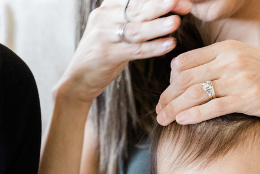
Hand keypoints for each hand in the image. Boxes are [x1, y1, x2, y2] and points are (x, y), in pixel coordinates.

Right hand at [55, 0, 190, 103]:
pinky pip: (134, 50)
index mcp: (107, 8)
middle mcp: (103, 18)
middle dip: (162, 6)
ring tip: (176, 22)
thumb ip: (135, 18)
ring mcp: (102, 36)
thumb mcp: (114, 30)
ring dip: (158, 25)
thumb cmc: (103, 53)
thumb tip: (167, 7)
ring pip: (136, 29)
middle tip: (183, 3)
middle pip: (137, 9)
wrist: (77, 80)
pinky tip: (169, 44)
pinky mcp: (105, 55)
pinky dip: (153, 48)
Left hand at [156, 40, 259, 125]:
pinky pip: (212, 107)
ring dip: (174, 108)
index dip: (170, 80)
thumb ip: (221, 64)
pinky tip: (182, 121)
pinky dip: (193, 115)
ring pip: (194, 93)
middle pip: (184, 78)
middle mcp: (230, 60)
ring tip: (164, 119)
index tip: (166, 94)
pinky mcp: (247, 98)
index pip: (185, 61)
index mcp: (227, 48)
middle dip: (166, 97)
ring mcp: (239, 78)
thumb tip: (193, 76)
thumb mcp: (247, 59)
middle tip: (158, 111)